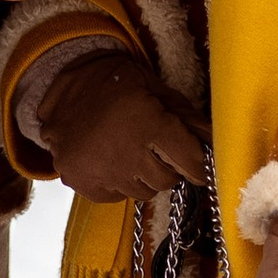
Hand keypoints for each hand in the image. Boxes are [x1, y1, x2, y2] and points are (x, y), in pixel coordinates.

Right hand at [31, 53, 205, 202]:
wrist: (61, 82)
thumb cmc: (116, 82)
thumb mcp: (156, 90)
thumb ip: (187, 118)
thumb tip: (216, 142)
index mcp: (148, 123)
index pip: (191, 162)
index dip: (198, 163)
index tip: (197, 161)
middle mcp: (125, 152)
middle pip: (168, 180)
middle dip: (170, 166)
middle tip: (158, 148)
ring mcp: (100, 171)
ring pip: (143, 191)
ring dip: (145, 176)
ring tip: (133, 151)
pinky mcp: (81, 182)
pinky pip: (117, 196)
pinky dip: (120, 182)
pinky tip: (112, 159)